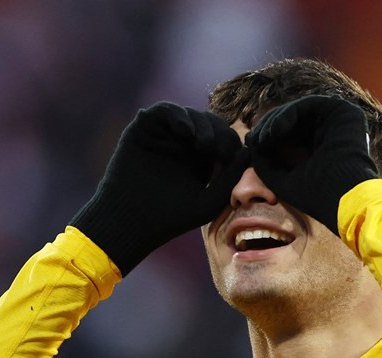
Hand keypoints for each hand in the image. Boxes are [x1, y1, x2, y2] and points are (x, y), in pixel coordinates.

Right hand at [71, 102, 244, 274]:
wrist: (133, 221)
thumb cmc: (171, 218)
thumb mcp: (209, 201)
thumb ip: (230, 178)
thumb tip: (248, 151)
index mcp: (201, 159)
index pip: (222, 138)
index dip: (230, 142)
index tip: (229, 157)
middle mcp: (182, 144)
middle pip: (208, 122)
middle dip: (216, 132)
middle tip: (214, 149)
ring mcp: (163, 135)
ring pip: (188, 115)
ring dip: (199, 124)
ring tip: (200, 143)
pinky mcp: (144, 129)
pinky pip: (163, 111)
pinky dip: (176, 115)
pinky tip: (183, 130)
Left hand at [246, 95, 377, 234]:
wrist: (343, 199)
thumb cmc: (316, 196)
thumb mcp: (282, 179)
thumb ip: (266, 164)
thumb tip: (251, 144)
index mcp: (322, 147)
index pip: (292, 134)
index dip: (270, 136)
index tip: (252, 144)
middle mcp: (332, 132)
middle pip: (294, 120)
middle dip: (269, 127)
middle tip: (253, 139)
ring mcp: (338, 121)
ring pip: (298, 111)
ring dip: (275, 122)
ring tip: (262, 138)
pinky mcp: (344, 111)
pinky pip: (307, 105)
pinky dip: (287, 115)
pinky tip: (273, 131)